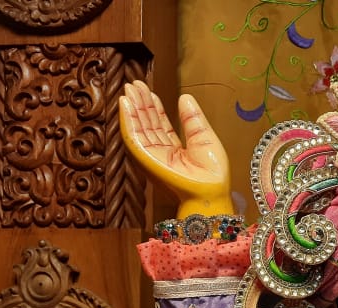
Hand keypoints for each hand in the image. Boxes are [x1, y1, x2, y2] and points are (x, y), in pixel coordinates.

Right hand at [119, 81, 234, 218]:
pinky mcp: (145, 159)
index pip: (160, 125)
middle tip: (135, 84)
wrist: (210, 193)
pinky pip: (133, 137)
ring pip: (137, 128)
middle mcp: (161, 154)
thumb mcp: (205, 137)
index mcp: (175, 151)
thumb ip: (192, 119)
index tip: (147, 91)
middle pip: (147, 124)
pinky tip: (125, 104)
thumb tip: (185, 97)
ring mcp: (152, 157)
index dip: (153, 107)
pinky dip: (127, 120)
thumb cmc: (212, 175)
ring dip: (132, 108)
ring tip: (129, 89)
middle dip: (141, 104)